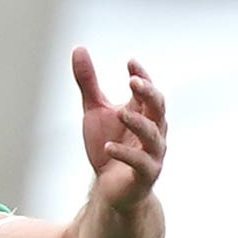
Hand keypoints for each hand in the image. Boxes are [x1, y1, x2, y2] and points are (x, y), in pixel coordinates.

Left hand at [68, 49, 168, 209]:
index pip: (148, 90)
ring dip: (137, 123)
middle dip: (148, 94)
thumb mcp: (94, 110)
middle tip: (133, 82)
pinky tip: (108, 148)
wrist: (110, 188)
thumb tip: (79, 49)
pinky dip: (124, 154)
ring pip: (152, 135)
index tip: (130, 62)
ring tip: (120, 114)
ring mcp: (152, 153)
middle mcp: (153, 130)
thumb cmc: (108, 145)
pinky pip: (139, 162)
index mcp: (143, 113)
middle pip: (159, 107)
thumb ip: (88, 82)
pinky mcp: (146, 174)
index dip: (142, 76)